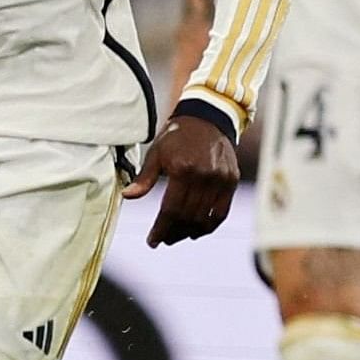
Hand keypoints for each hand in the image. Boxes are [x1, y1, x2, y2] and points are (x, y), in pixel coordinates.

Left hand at [124, 112, 241, 244]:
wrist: (208, 117)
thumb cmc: (177, 136)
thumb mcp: (157, 153)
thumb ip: (144, 178)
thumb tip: (127, 197)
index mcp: (183, 169)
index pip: (171, 210)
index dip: (160, 229)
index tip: (152, 241)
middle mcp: (204, 176)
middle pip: (187, 217)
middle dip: (173, 233)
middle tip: (164, 240)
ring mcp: (220, 178)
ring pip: (204, 218)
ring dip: (189, 232)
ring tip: (177, 236)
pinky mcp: (231, 179)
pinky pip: (221, 211)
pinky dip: (209, 225)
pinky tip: (198, 230)